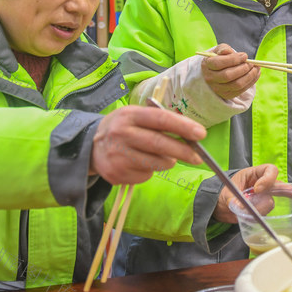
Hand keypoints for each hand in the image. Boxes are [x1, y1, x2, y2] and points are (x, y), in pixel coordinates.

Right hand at [90, 106, 206, 185]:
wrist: (90, 146)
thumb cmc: (123, 127)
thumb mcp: (136, 115)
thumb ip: (159, 121)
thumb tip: (190, 132)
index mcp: (129, 115)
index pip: (160, 119)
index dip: (183, 127)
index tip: (201, 134)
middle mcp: (121, 134)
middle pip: (159, 144)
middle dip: (183, 151)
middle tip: (198, 156)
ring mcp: (117, 156)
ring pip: (155, 164)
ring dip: (167, 162)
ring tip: (163, 156)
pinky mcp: (116, 174)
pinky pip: (145, 175)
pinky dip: (150, 171)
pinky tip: (140, 163)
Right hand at [201, 43, 259, 100]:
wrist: (216, 72)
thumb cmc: (219, 58)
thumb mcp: (219, 50)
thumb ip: (224, 49)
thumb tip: (228, 51)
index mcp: (207, 65)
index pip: (218, 63)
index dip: (233, 59)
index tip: (245, 55)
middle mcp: (210, 78)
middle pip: (228, 76)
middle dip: (243, 68)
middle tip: (251, 63)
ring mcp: (218, 89)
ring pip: (236, 84)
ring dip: (249, 76)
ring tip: (256, 68)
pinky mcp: (227, 95)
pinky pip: (241, 90)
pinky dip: (251, 82)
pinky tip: (256, 74)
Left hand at [214, 164, 279, 222]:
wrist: (220, 206)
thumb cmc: (223, 193)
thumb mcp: (226, 193)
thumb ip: (234, 199)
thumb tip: (240, 207)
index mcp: (254, 174)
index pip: (269, 170)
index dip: (267, 179)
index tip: (257, 190)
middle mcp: (262, 184)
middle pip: (281, 185)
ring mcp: (264, 197)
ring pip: (270, 202)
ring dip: (260, 208)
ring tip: (246, 211)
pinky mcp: (261, 208)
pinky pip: (265, 213)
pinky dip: (259, 216)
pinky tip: (249, 217)